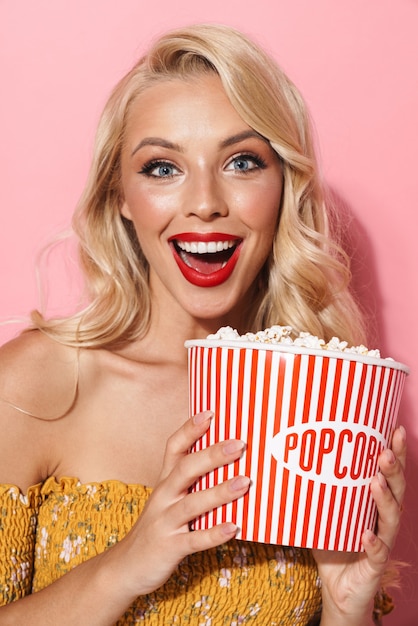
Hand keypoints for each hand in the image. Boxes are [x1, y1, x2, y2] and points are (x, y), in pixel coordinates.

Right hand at [115, 411, 248, 596]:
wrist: (125, 567)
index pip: (174, 448)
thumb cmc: (158, 526)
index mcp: (165, 481)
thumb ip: (192, 481)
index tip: (210, 413)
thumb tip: (229, 461)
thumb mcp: (169, 498)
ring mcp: (165, 522)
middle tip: (238, 444)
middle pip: (185, 469)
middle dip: (212, 455)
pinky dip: (213, 533)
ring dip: (219, 492)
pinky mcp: (169, 547)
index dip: (190, 429)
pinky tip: (233, 528)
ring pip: (192, 503)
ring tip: (244, 483)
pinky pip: (193, 540)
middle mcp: (163, 497)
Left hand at [313, 425, 406, 624]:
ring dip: (384, 498)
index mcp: (374, 503)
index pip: (388, 474)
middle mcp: (383, 520)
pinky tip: (367, 534)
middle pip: (396, 490)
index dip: (394, 452)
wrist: (337, 590)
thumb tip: (288, 457)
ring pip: (391, 518)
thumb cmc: (333, 545)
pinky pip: (378, 554)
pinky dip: (373, 543)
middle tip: (385, 450)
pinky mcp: (375, 567)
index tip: (394, 428)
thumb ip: (315, 489)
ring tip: (376, 481)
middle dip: (393, 469)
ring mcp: (382, 543)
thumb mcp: (323, 512)